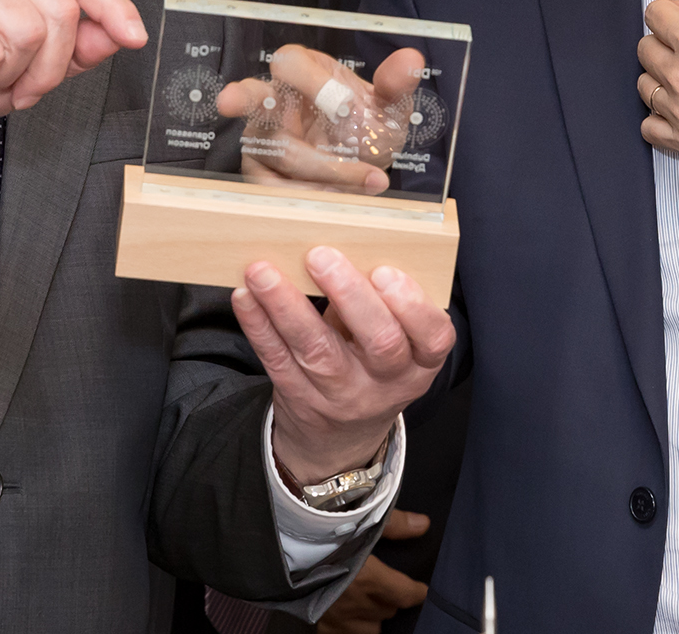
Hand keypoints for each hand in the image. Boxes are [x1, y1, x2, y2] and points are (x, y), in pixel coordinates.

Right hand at [215, 46, 428, 194]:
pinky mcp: (260, 175)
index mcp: (301, 72)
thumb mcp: (387, 108)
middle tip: (229, 99)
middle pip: (253, 97)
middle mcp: (274, 102)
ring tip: (365, 181)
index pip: (291, 64)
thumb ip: (396, 84)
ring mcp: (262, 140)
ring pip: (277, 152)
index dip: (312, 80)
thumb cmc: (365, 128)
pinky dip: (309, 195)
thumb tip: (411, 60)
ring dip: (321, 170)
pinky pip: (274, 187)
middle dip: (240, 96)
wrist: (360, 167)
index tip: (343, 102)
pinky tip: (340, 198)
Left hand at [237, 247, 453, 483]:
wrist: (341, 437)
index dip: (412, 305)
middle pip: (379, 342)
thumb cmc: (373, 365)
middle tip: (321, 256)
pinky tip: (246, 296)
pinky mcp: (300, 398)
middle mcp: (387, 383)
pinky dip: (259, 326)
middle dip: (350, 295)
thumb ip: (382, 303)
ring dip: (287, 306)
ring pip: (317, 351)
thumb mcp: (398, 344)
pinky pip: (277, 361)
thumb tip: (346, 242)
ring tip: (264, 271)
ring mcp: (342, 396)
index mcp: (421, 362)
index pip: (433, 337)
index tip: (386, 271)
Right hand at [315, 520, 431, 633]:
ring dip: (373, 617)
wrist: (282, 545)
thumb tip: (424, 525)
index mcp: (369, 579)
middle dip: (392, 600)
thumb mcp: (361, 520)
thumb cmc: (324, 530)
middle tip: (391, 589)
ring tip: (372, 605)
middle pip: (388, 610)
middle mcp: (356, 603)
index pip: (406, 594)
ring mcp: (337, 617)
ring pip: (369, 629)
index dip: (416, 592)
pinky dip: (349, 629)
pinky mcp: (320, 623)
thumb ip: (394, 524)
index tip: (420, 589)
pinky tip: (350, 619)